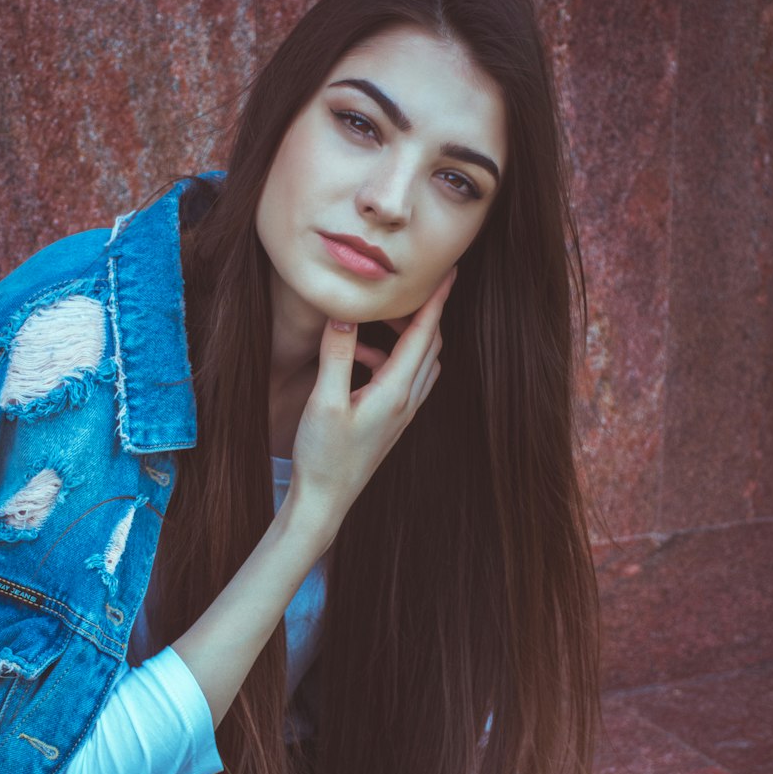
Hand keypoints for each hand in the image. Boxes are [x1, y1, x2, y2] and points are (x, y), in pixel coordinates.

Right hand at [287, 266, 455, 524]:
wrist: (324, 501)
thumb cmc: (323, 455)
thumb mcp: (324, 401)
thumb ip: (337, 355)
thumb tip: (345, 314)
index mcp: (396, 391)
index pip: (424, 334)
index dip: (436, 300)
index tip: (449, 271)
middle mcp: (407, 401)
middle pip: (430, 345)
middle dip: (423, 313)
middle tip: (407, 289)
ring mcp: (402, 414)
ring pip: (421, 363)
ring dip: (407, 338)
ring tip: (373, 326)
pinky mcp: (392, 423)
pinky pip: (406, 380)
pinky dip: (391, 360)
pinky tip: (359, 362)